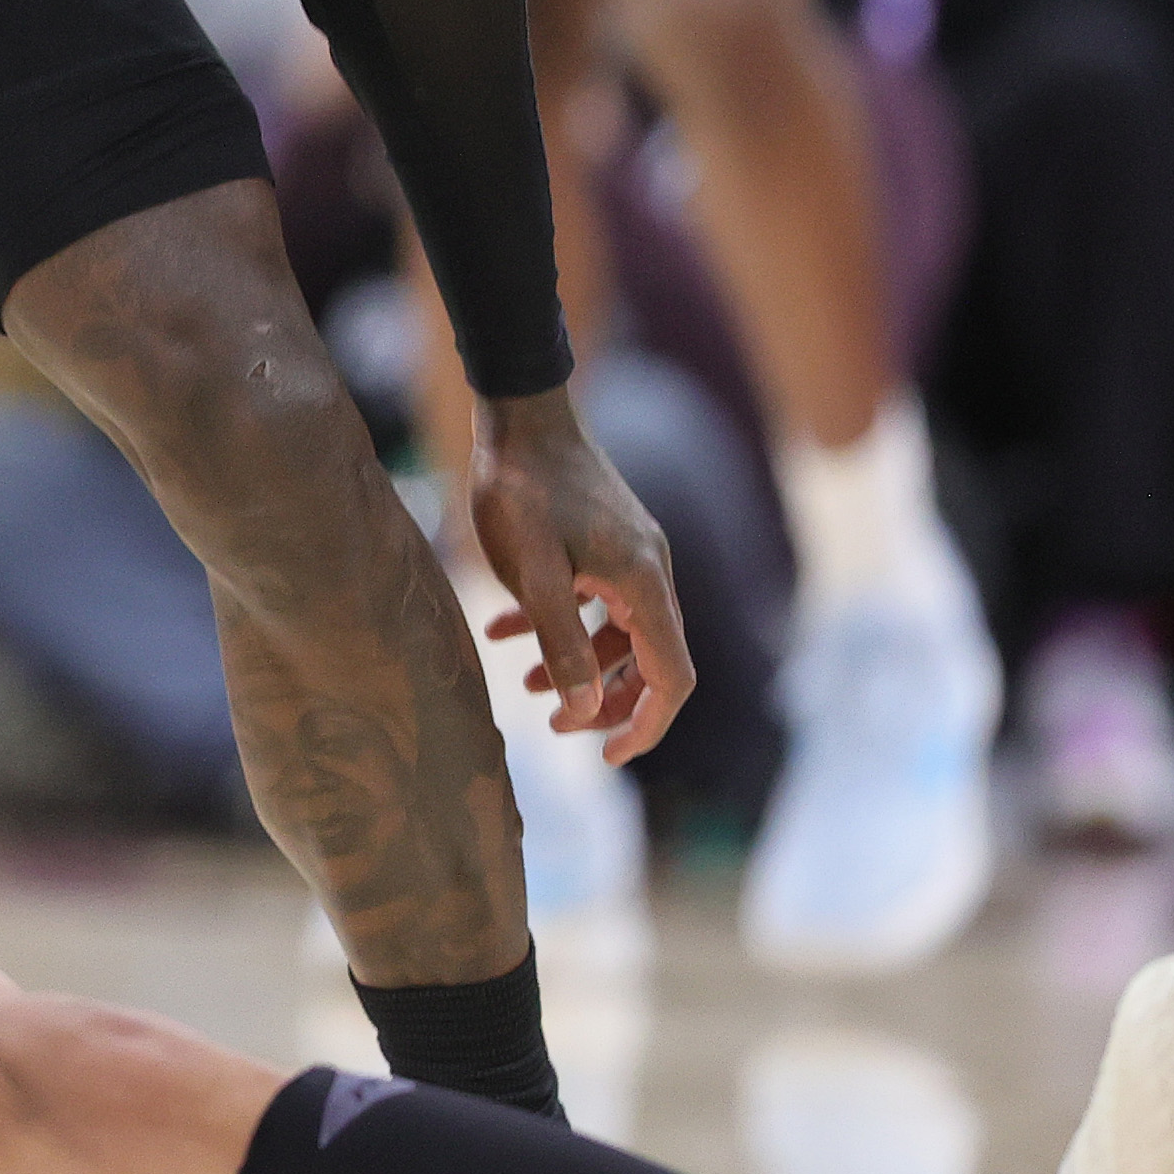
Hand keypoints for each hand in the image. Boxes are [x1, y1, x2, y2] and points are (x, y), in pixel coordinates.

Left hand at [466, 386, 691, 764]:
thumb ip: (559, 642)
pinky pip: (592, 601)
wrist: (520, 414)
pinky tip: (503, 631)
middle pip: (647, 661)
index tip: (607, 759)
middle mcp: (649, 573)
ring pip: (615, 633)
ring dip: (576, 665)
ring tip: (523, 686)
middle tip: (553, 727)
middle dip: (604, 701)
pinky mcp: (602, 542)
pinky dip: (557, 624)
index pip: (670, 677)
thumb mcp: (533, 574)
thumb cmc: (523, 489)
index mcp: (645, 585)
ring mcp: (628, 556)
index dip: (645, 724)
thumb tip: (582, 711)